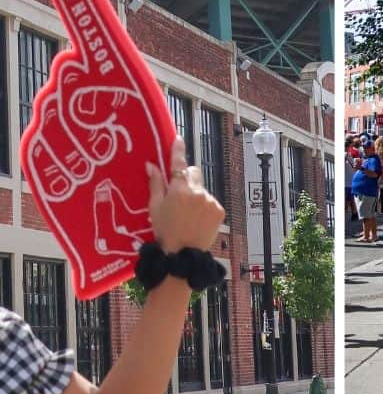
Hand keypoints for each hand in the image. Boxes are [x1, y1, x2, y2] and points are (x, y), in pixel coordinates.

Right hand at [148, 137, 224, 253]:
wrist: (182, 255)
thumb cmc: (164, 231)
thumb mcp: (154, 208)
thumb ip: (155, 184)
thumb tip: (151, 165)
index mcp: (178, 189)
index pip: (178, 163)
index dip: (178, 150)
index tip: (178, 138)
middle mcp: (197, 191)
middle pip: (193, 173)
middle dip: (186, 178)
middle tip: (178, 194)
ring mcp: (210, 200)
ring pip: (202, 188)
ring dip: (196, 194)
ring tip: (188, 213)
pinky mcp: (219, 209)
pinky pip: (211, 200)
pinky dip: (205, 206)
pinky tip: (197, 219)